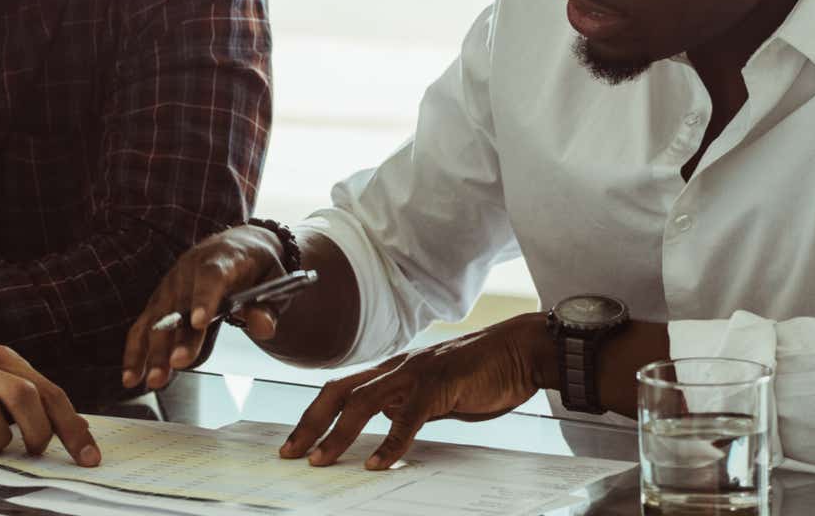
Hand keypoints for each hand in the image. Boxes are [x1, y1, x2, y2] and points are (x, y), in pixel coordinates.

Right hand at [122, 224, 288, 390]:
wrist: (235, 245)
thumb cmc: (257, 267)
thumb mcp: (274, 280)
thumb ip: (268, 306)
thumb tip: (263, 327)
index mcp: (221, 259)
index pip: (211, 277)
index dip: (204, 298)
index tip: (200, 323)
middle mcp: (189, 270)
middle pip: (180, 305)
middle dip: (178, 337)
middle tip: (178, 364)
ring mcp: (169, 286)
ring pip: (157, 320)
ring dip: (154, 351)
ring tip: (155, 380)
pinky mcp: (158, 301)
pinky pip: (142, 326)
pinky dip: (136, 352)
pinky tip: (132, 378)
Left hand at [279, 314, 548, 470]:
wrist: (522, 351)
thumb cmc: (484, 372)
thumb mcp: (437, 395)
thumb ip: (410, 405)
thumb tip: (388, 422)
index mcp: (396, 370)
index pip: (343, 390)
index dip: (314, 416)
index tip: (295, 444)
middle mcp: (399, 367)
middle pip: (339, 391)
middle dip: (310, 423)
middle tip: (291, 453)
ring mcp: (418, 373)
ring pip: (364, 401)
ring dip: (338, 433)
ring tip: (321, 460)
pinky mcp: (441, 384)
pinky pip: (408, 416)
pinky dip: (390, 441)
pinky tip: (378, 462)